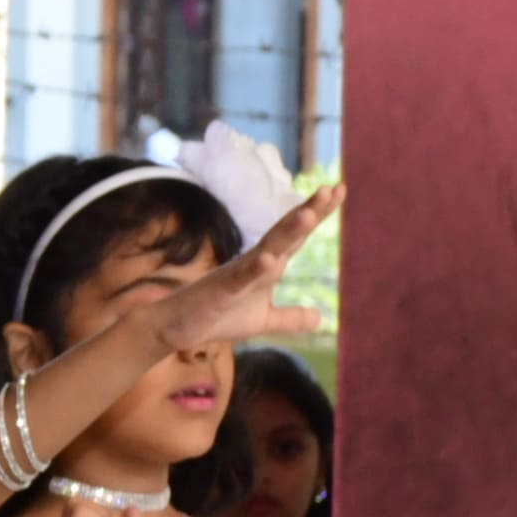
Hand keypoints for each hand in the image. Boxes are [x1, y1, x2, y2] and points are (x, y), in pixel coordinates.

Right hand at [147, 183, 343, 354]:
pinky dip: (254, 268)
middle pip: (286, 232)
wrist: (177, 327)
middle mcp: (255, 262)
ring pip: (267, 248)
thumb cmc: (217, 317)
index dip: (318, 214)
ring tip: (308, 214)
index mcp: (267, 265)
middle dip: (308, 211)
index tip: (339, 190)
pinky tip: (268, 260)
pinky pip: (240, 277)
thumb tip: (320, 319)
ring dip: (287, 231)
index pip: (296, 236)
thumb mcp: (263, 320)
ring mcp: (237, 273)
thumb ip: (290, 318)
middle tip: (330, 189)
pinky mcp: (221, 290)